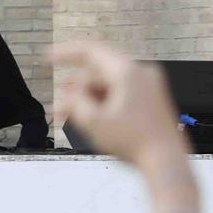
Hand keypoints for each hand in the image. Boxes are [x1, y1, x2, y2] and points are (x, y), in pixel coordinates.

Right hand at [52, 42, 186, 175]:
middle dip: (75, 88)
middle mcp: (141, 73)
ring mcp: (149, 86)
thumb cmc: (134, 141)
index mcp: (128, 72)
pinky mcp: (151, 99)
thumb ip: (75, 100)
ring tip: (70, 117)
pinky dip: (102, 102)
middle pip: (98, 72)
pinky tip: (89, 118)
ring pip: (108, 84)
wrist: (166, 161)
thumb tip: (71, 93)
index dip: (65, 54)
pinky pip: (120, 93)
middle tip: (59, 105)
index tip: (47, 59)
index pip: (90, 51)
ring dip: (87, 98)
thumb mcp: (92, 120)